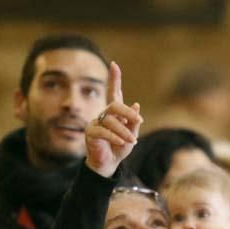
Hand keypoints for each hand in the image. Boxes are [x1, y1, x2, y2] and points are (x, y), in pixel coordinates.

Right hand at [85, 61, 142, 177]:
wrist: (109, 163)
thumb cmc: (120, 147)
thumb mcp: (132, 135)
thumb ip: (133, 122)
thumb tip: (136, 105)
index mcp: (115, 112)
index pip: (114, 92)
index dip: (114, 79)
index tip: (114, 65)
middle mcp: (104, 114)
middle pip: (115, 105)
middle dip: (128, 112)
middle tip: (139, 122)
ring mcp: (96, 122)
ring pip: (111, 120)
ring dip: (124, 131)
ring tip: (131, 141)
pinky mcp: (90, 132)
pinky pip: (103, 131)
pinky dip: (114, 137)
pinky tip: (121, 143)